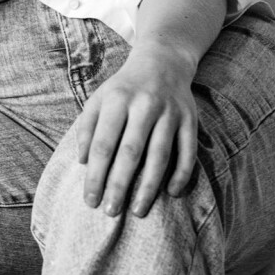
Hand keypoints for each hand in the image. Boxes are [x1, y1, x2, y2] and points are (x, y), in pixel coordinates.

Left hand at [73, 45, 199, 217]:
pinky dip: (181, 174)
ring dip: (149, 186)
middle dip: (119, 185)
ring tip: (137, 211)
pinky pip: (188, 151)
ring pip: (160, 155)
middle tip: (110, 212)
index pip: (103, 143)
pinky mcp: (190, 119)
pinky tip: (171, 193)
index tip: (89, 200)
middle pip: (130, 152)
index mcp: (116, 100)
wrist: (162, 62)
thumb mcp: (98, 99)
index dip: (95, 174)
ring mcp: (170, 112)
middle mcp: (144, 105)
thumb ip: (87, 128)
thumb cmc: (123, 88)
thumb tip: (84, 161)